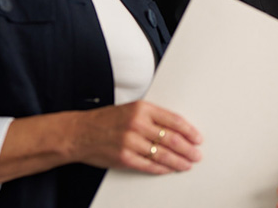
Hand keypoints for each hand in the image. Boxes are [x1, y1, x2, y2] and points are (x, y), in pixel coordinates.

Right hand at [70, 100, 202, 174]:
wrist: (80, 132)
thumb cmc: (106, 120)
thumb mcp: (130, 109)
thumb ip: (152, 117)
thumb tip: (177, 130)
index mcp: (142, 109)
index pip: (174, 121)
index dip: (189, 131)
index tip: (198, 138)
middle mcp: (137, 124)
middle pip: (172, 139)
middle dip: (188, 149)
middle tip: (197, 154)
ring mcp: (130, 142)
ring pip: (162, 154)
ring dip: (178, 161)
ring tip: (187, 164)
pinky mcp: (124, 158)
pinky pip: (148, 165)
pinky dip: (161, 169)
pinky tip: (169, 169)